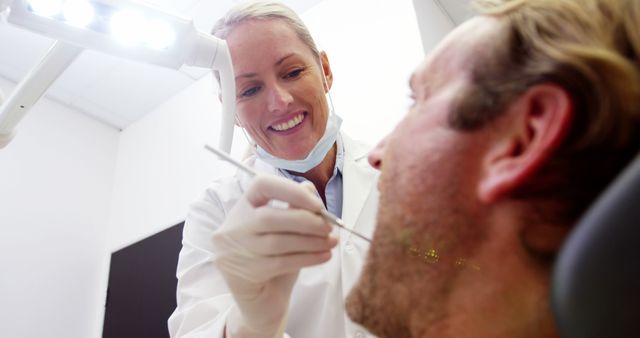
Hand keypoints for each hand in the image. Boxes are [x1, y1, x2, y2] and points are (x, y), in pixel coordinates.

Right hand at [212, 175, 337, 337]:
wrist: (261, 302)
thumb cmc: (275, 259)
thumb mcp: (285, 231)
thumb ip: (294, 208)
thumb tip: (310, 191)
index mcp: (243, 206)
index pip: (261, 185)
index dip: (291, 190)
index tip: (317, 204)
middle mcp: (233, 227)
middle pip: (269, 217)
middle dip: (305, 221)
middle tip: (329, 227)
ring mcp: (234, 252)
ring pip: (278, 242)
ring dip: (311, 241)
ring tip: (331, 242)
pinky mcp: (244, 274)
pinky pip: (282, 263)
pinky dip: (308, 258)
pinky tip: (324, 256)